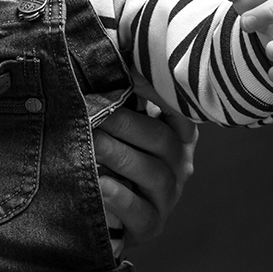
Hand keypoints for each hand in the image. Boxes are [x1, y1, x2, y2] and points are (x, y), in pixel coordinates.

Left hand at [93, 74, 197, 246]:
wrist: (105, 213)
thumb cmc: (111, 156)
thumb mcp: (120, 125)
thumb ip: (121, 94)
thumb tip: (107, 46)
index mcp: (176, 137)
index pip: (180, 114)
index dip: (161, 96)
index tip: (134, 79)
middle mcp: (179, 166)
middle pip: (163, 142)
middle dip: (128, 125)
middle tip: (95, 112)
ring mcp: (167, 198)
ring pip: (154, 174)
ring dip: (122, 156)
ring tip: (93, 143)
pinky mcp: (150, 226)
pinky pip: (140, 212)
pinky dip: (120, 197)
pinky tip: (101, 183)